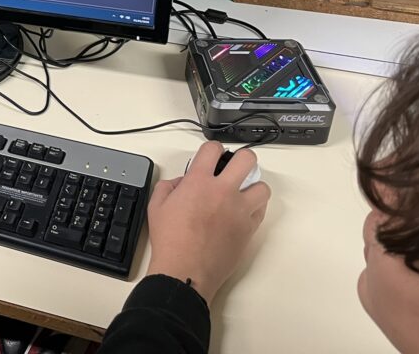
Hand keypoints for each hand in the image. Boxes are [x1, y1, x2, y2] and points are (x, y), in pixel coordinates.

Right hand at [145, 141, 270, 303]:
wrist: (186, 269)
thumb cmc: (170, 240)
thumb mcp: (156, 206)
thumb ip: (168, 186)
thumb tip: (181, 182)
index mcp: (198, 182)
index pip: (213, 149)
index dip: (212, 149)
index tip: (211, 156)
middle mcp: (223, 192)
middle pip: (247, 160)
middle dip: (242, 159)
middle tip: (234, 167)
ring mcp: (239, 210)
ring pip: (263, 187)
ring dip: (253, 186)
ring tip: (242, 192)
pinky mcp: (249, 229)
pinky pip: (261, 211)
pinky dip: (255, 208)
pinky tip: (243, 211)